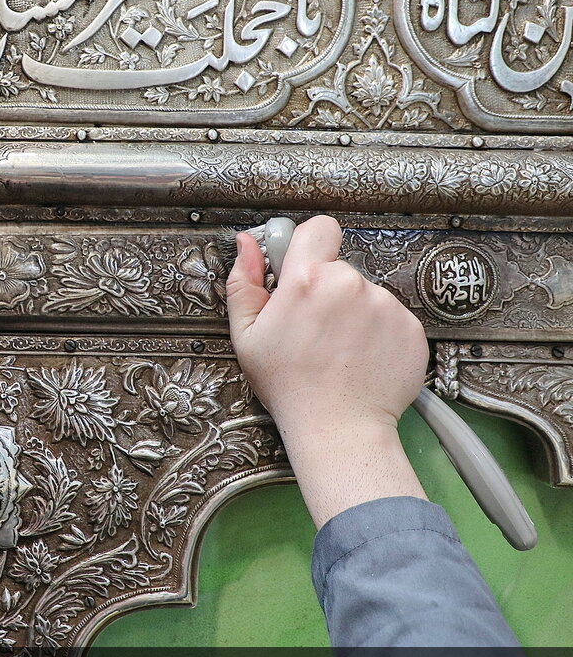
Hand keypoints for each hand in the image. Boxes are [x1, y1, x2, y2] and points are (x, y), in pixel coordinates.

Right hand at [225, 215, 429, 526]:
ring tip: (339, 350)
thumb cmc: (289, 386)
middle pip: (340, 269)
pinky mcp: (411, 328)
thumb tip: (247, 244)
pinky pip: (391, 317)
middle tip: (314, 328)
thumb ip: (245, 282)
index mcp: (307, 280)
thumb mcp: (247, 335)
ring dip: (354, 313)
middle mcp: (350, 285)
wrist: (338, 428)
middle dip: (327, 290)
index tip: (303, 267)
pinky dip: (378, 333)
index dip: (309, 244)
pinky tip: (360, 358)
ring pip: (366, 294)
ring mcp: (385, 306)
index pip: (319, 228)